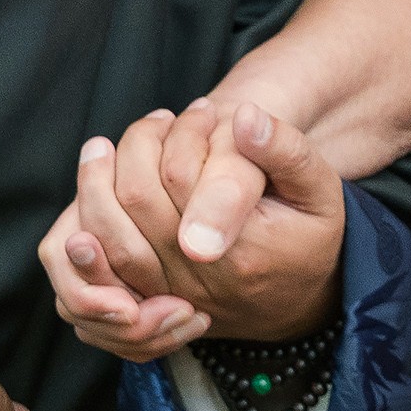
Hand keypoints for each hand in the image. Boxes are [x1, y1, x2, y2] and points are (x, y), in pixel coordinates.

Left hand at [43, 99, 344, 359]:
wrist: (298, 300)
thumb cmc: (309, 237)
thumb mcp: (320, 191)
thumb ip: (287, 152)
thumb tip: (244, 118)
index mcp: (241, 250)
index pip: (180, 176)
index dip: (182, 132)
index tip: (202, 110)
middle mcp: (196, 278)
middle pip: (134, 199)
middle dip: (137, 145)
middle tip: (158, 120)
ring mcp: (166, 292)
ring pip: (105, 230)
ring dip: (99, 177)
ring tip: (115, 144)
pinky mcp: (145, 297)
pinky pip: (98, 260)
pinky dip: (90, 217)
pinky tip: (100, 185)